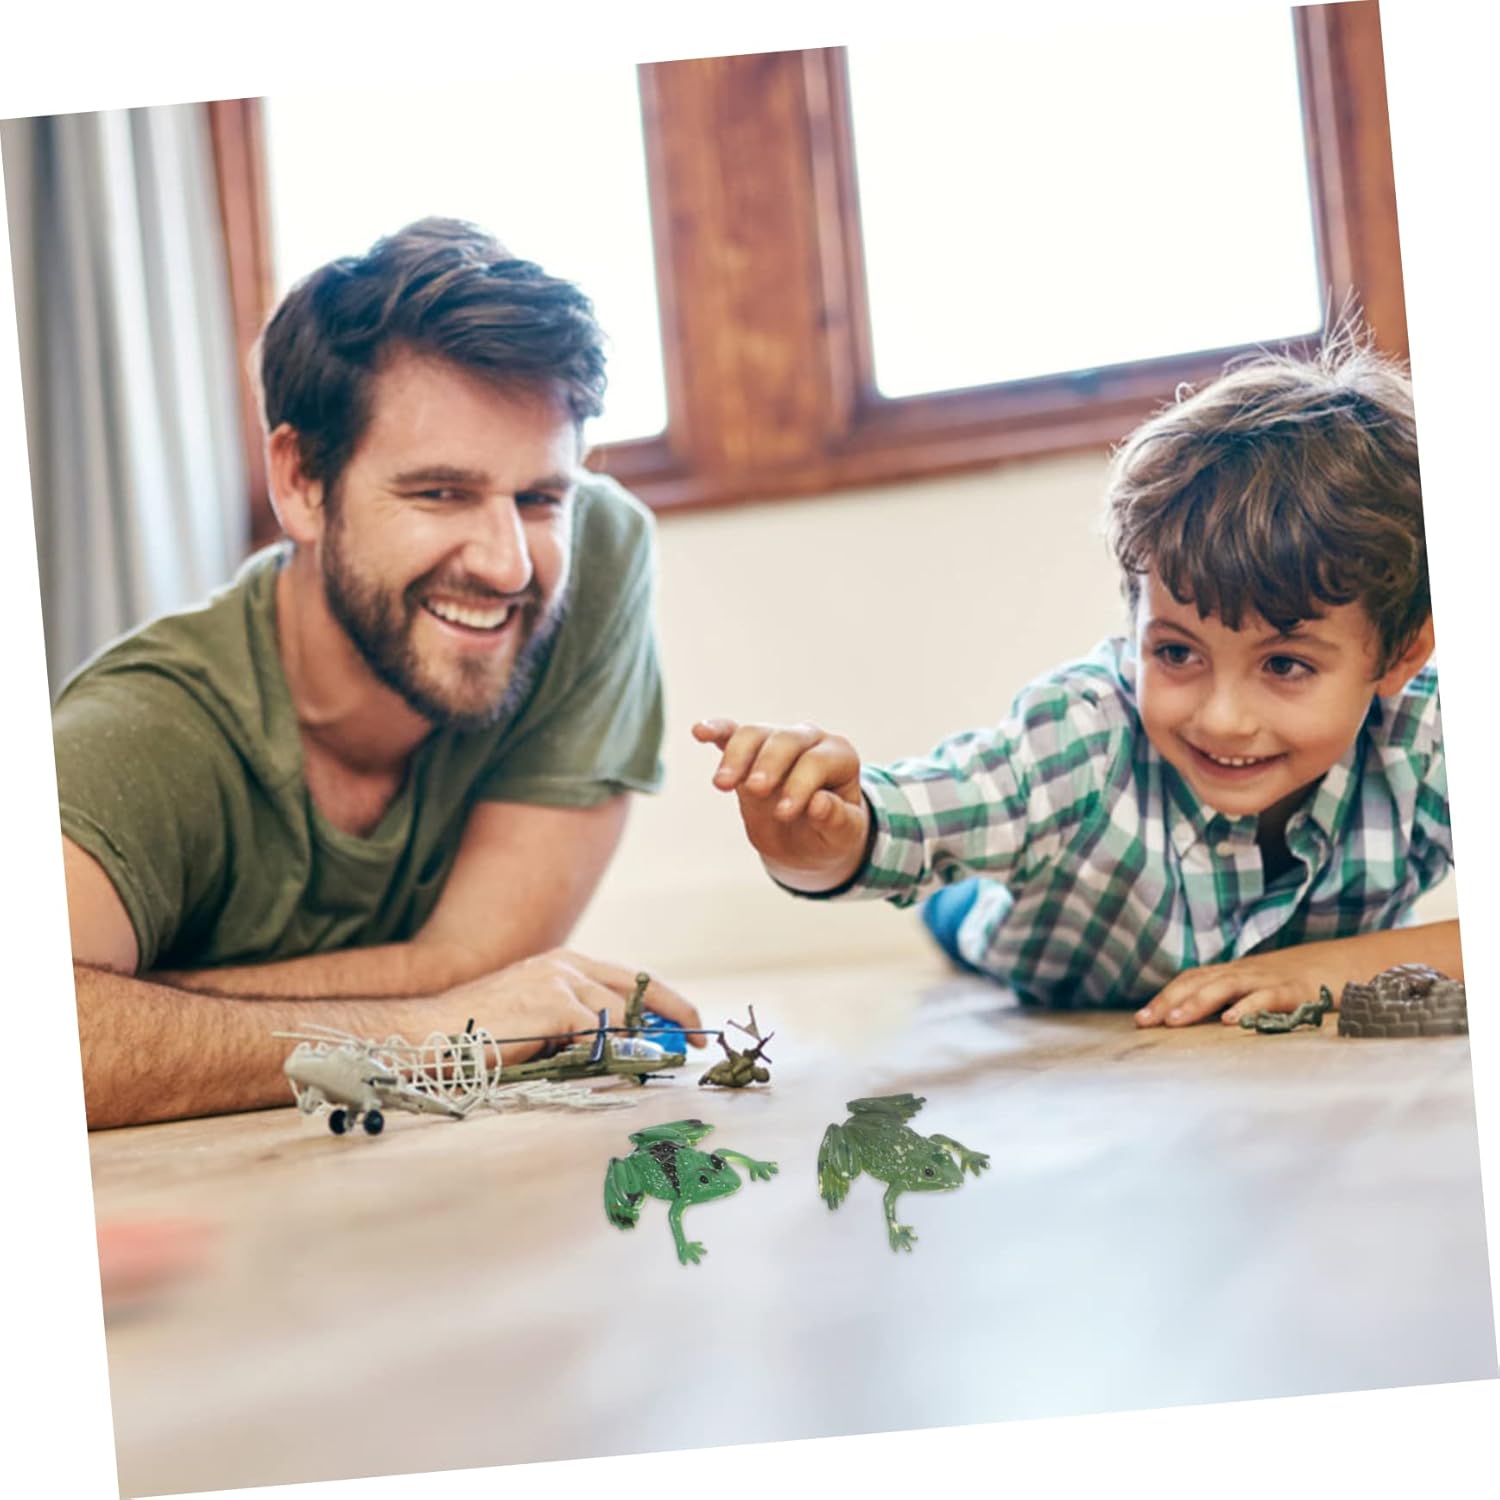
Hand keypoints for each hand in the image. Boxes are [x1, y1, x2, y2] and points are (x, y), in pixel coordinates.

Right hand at [441, 949, 705, 1056]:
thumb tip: (624, 1049)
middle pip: (638, 986)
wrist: (432, 1036)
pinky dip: (617, 1050)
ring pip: (620, 1013)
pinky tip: (626, 1065)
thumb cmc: (479, 1038)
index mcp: (563, 965)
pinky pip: (601, 1032)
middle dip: (674, 1013)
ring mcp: (560, 981)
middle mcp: (566, 965)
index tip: (688, 1025)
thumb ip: (576, 1027)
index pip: (628, 978)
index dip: (663, 1000)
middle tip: (697, 1040)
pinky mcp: (554, 1004)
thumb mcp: (536, 1023)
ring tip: (659, 1064)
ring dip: (642, 1042)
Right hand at [692, 718, 869, 892]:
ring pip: (753, 734)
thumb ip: (836, 819)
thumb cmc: (830, 834)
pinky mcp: (749, 752)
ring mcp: (776, 742)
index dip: (800, 785)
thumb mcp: (842, 835)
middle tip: (756, 790)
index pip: (816, 762)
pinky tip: (699, 732)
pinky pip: (731, 734)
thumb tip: (818, 803)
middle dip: (768, 764)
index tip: (784, 812)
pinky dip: (716, 731)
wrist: (807, 840)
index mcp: (838, 757)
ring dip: (736, 756)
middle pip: (784, 740)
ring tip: (722, 784)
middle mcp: (809, 740)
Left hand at [1135, 951, 1333, 1027]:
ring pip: (1226, 986)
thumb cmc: (1301, 981)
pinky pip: (1268, 997)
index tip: (1140, 1020)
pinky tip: (1231, 1022)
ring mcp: (1269, 979)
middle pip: (1199, 981)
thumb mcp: (1261, 988)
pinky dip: (1248, 1008)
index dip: (1165, 997)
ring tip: (1175, 1021)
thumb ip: (1234, 1000)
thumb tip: (1200, 1023)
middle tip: (1145, 1022)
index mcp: (1235, 973)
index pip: (1191, 980)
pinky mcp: (1297, 991)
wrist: (1350, 962)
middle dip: (1169, 1001)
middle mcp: (1246, 973)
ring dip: (1197, 1003)